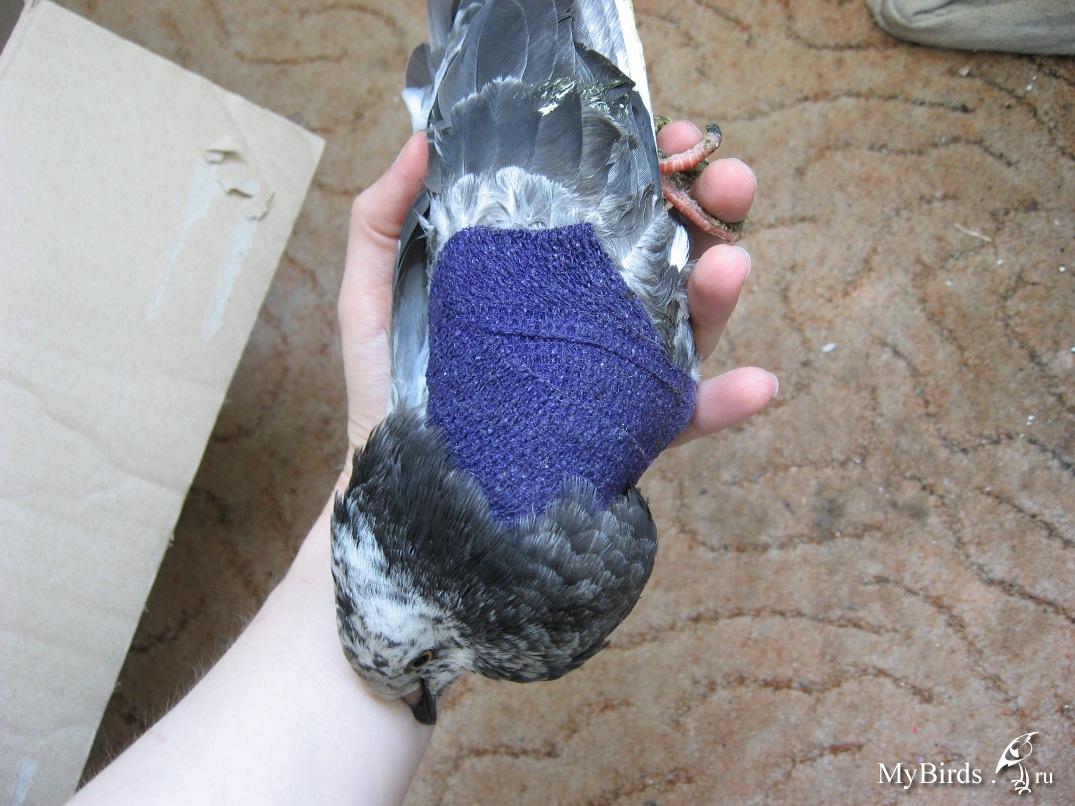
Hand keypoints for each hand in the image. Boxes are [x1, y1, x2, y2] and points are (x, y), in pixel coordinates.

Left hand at [338, 124, 775, 451]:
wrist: (404, 493)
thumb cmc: (389, 393)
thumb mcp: (371, 298)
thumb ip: (382, 221)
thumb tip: (422, 140)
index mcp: (542, 274)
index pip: (605, 207)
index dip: (643, 167)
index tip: (668, 134)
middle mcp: (588, 316)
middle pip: (663, 254)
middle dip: (706, 209)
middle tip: (726, 178)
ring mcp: (612, 375)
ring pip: (685, 324)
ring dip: (722, 291)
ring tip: (732, 262)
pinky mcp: (623, 436)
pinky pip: (683, 417)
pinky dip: (727, 402)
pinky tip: (759, 384)